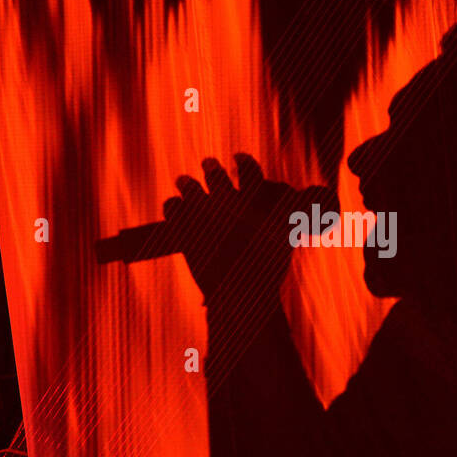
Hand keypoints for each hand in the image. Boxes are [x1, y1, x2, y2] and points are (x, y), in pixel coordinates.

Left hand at [163, 154, 297, 307]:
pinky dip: (173, 205)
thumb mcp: (282, 244)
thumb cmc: (263, 274)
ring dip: (186, 183)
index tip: (238, 156)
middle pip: (214, 173)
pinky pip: (172, 206)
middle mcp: (230, 203)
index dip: (243, 160)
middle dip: (210, 168)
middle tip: (208, 164)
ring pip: (188, 185)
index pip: (249, 169)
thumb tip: (283, 207)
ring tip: (183, 181)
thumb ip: (279, 222)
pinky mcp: (183, 229)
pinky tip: (174, 205)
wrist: (240, 299)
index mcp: (257, 204)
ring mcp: (205, 215)